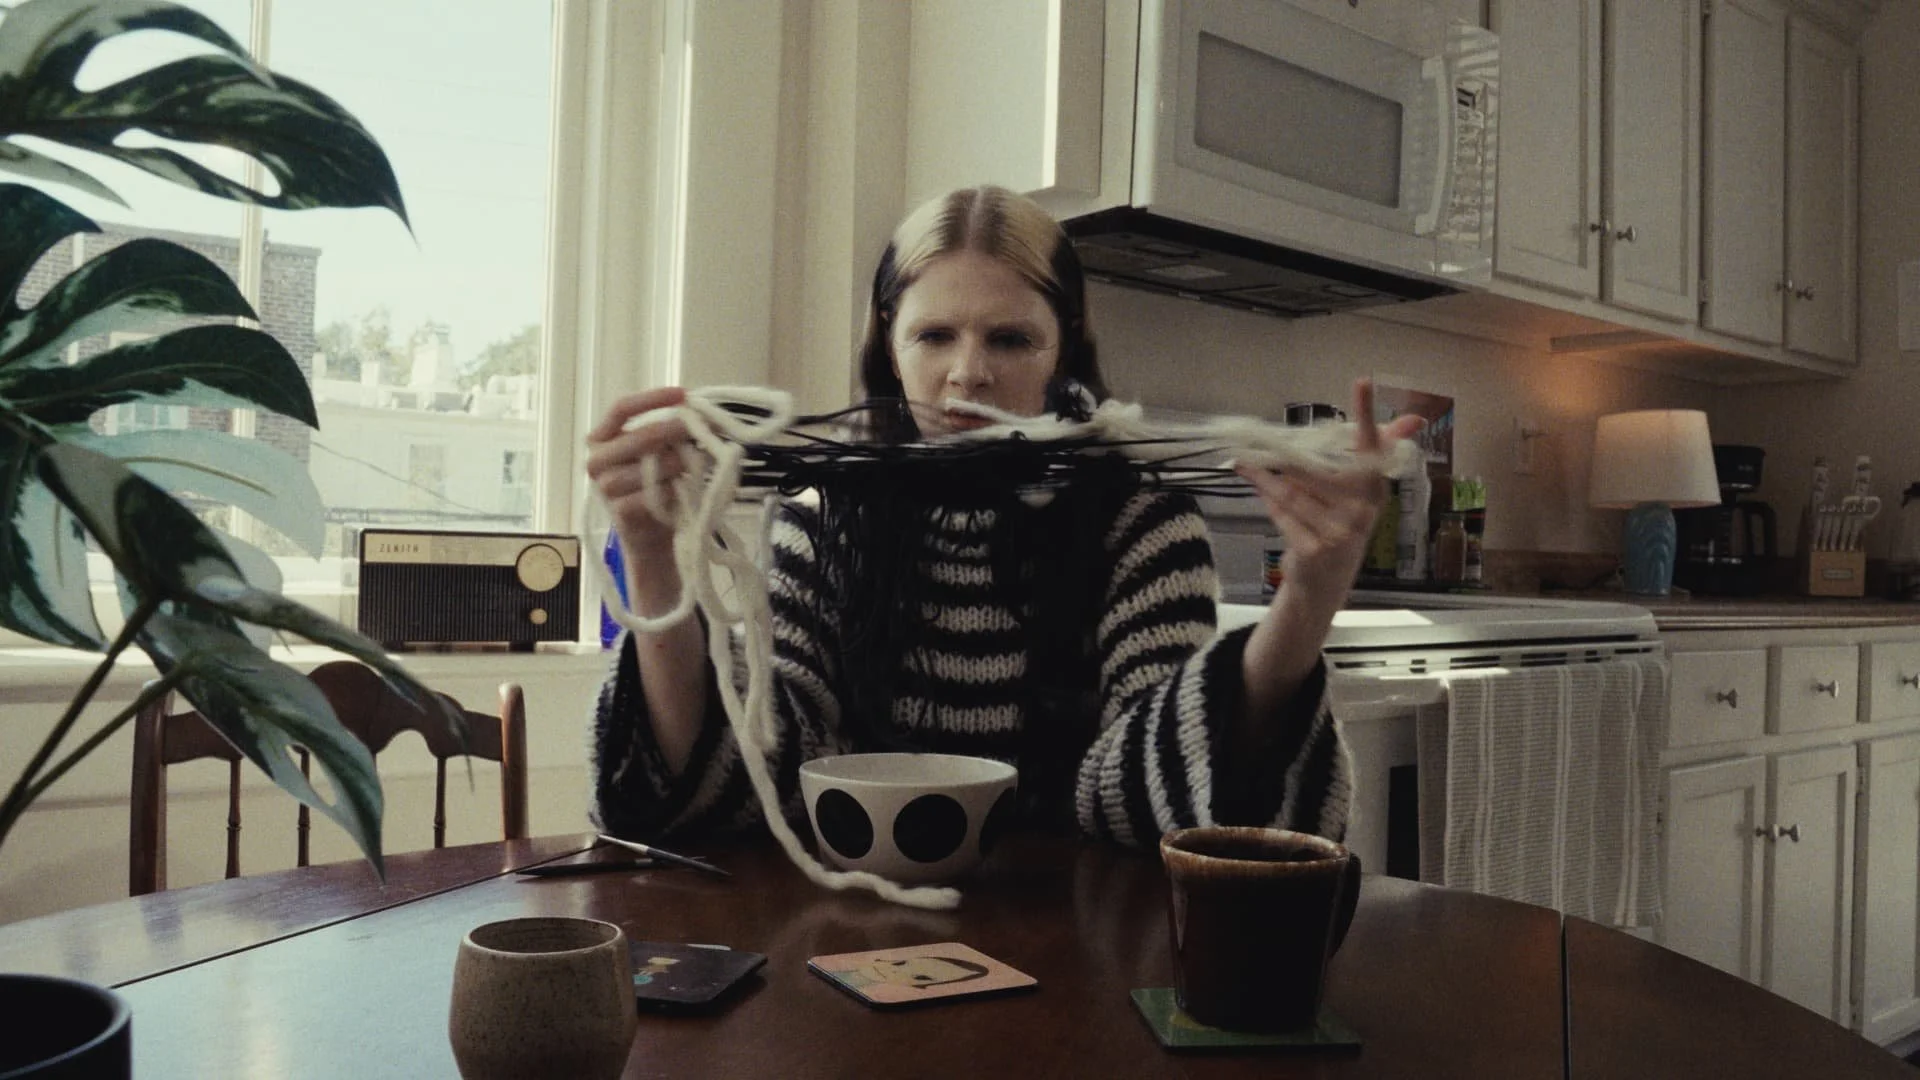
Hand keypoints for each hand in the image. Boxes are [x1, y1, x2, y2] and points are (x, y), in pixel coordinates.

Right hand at [585, 387, 694, 558]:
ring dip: (677, 463)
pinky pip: (652, 494)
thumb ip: (671, 433)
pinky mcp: (619, 512)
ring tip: (695, 463)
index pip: (622, 408)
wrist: (648, 532)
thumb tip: (705, 414)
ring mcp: (605, 488)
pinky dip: (673, 490)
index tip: (682, 394)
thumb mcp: (658, 453)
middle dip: (673, 430)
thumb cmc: (652, 484)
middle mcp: (597, 460)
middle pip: (638, 437)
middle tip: (699, 428)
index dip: (652, 399)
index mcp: (601, 438)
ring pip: (648, 467)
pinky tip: (683, 488)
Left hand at [1237, 378, 1423, 611]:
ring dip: (1265, 480)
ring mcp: (1341, 531)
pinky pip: (1282, 514)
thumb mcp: (1354, 494)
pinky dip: (1269, 504)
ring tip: (1249, 468)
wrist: (1325, 585)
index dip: (1366, 414)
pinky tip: (1266, 500)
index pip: (1372, 445)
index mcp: (1374, 489)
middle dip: (1279, 462)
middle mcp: (1363, 509)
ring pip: (1290, 491)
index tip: (1362, 382)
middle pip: (1311, 469)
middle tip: (1252, 451)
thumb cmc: (1337, 529)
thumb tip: (1414, 420)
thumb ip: (1367, 454)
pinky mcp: (1317, 548)